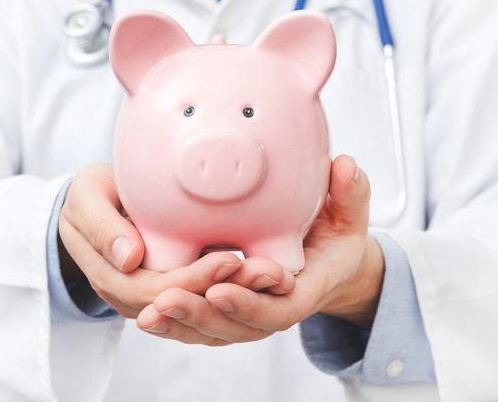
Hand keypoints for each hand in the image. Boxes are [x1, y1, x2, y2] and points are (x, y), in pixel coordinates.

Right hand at [58, 163, 295, 318]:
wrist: (95, 206)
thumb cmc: (92, 196)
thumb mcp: (88, 197)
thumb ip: (102, 225)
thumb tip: (130, 258)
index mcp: (112, 277)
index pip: (158, 291)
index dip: (194, 280)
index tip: (230, 258)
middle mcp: (135, 300)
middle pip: (188, 307)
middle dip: (229, 292)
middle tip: (267, 270)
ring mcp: (156, 302)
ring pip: (203, 313)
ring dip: (240, 298)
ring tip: (274, 277)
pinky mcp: (176, 294)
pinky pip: (208, 304)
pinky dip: (238, 295)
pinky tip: (266, 280)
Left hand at [136, 155, 383, 343]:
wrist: (328, 263)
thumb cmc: (337, 237)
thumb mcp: (350, 215)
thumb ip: (351, 193)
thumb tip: (347, 166)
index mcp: (305, 289)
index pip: (278, 307)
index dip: (250, 303)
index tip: (221, 289)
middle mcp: (275, 310)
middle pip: (237, 325)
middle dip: (202, 314)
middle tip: (168, 300)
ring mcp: (250, 316)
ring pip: (214, 330)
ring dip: (181, 324)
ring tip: (149, 314)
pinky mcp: (229, 313)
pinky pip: (201, 326)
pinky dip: (175, 324)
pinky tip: (146, 315)